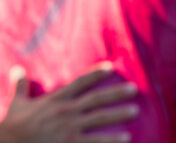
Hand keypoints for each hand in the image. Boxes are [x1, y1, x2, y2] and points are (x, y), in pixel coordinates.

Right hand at [0, 63, 138, 142]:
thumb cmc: (12, 128)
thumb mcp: (16, 105)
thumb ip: (20, 86)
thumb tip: (16, 68)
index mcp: (55, 100)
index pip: (80, 83)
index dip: (96, 74)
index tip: (111, 67)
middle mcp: (66, 112)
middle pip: (96, 99)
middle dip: (116, 93)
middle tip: (134, 89)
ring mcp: (69, 129)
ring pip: (99, 119)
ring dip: (119, 114)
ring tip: (135, 110)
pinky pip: (95, 142)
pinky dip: (111, 140)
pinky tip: (126, 138)